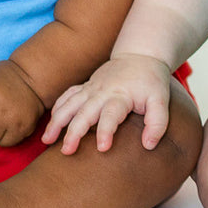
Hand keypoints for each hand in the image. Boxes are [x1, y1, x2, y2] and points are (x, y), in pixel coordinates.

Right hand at [42, 53, 173, 152]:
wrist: (140, 56)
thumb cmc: (151, 81)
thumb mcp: (161, 100)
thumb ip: (157, 123)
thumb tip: (148, 145)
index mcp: (120, 96)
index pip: (111, 115)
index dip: (106, 131)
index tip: (102, 148)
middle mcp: (101, 92)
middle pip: (83, 112)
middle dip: (73, 132)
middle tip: (66, 151)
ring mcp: (91, 88)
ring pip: (68, 104)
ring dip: (56, 122)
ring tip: (46, 141)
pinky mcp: (85, 86)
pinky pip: (66, 96)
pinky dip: (57, 109)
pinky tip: (51, 125)